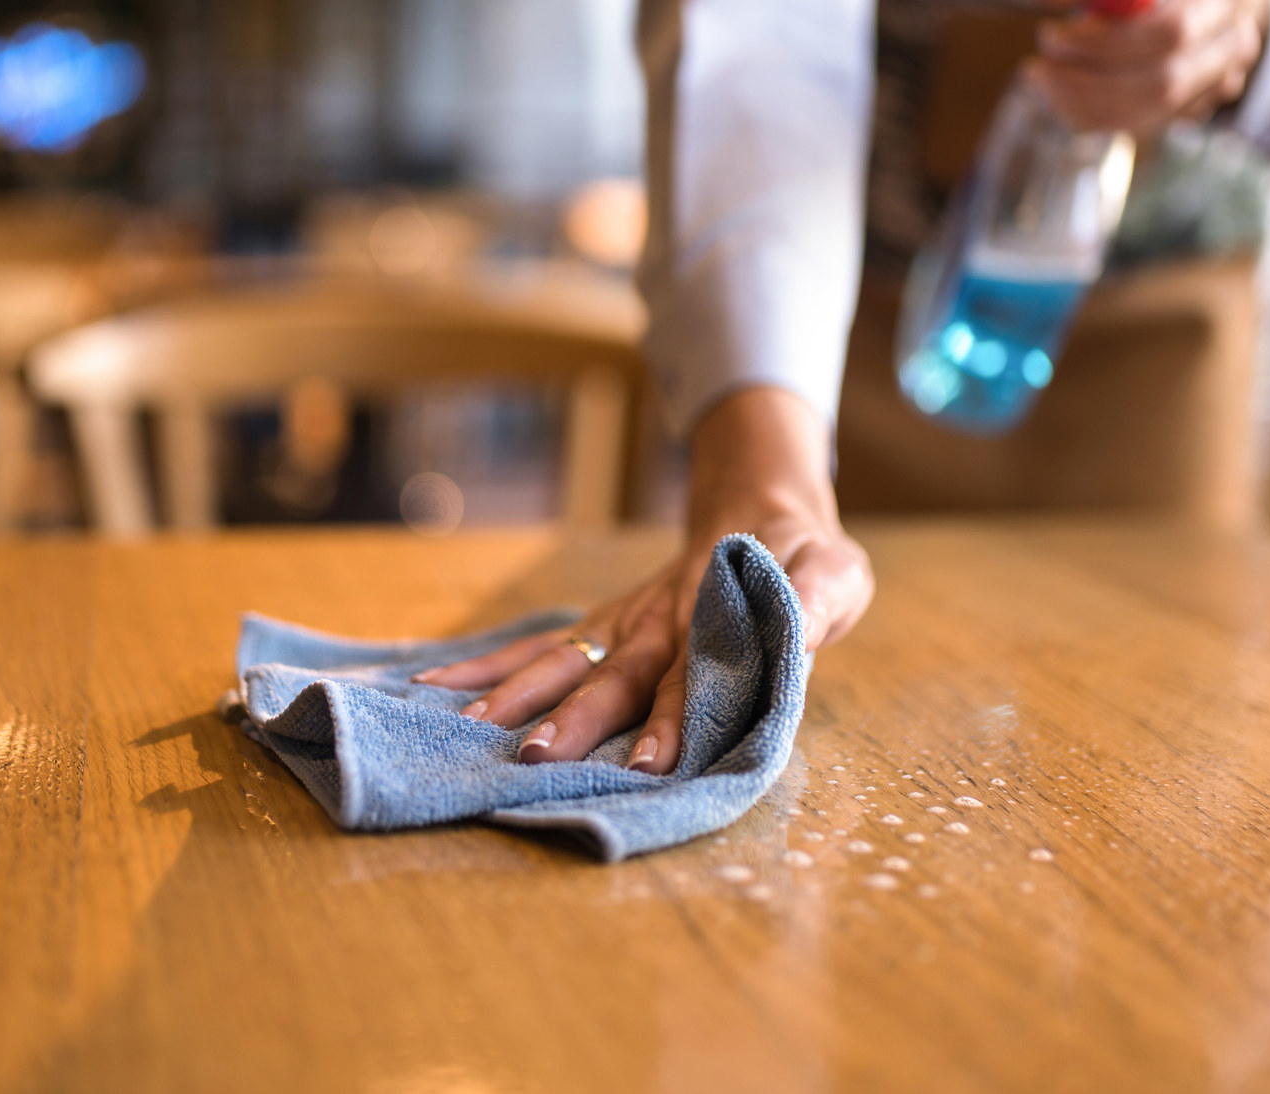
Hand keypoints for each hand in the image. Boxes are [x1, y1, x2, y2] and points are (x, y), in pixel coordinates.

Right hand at [413, 386, 872, 773]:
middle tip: (534, 758)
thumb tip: (794, 637)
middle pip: (612, 676)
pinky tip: (435, 686)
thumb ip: (813, 603)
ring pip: (563, 659)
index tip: (651, 762)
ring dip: (518, 694)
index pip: (693, 678)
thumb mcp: (834, 574)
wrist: (761, 507)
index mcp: (716, 620)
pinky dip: (488, 665)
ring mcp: (622, 623)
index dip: (674, 720)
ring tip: (469, 728)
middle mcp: (658, 624)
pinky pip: (539, 646)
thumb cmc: (804, 558)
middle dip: (575, 719)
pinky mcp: (602, 626)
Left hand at [1027, 0, 1269, 139]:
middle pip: (1164, 82)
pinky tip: (1066, 95)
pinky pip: (1147, 124)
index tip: (1053, 35)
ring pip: (1153, 112)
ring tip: (1044, 80)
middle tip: (1040, 68)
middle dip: (1090, 82)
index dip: (1105, 43)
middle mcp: (1235, 36)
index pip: (1169, 30)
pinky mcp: (1200, 102)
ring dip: (1087, 104)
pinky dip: (1098, 116)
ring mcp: (1223, 76)